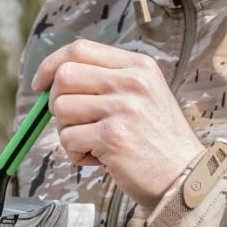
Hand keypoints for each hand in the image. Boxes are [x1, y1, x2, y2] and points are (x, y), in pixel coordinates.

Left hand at [31, 39, 205, 207]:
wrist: (186, 178)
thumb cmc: (159, 141)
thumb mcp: (145, 95)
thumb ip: (108, 81)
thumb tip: (54, 80)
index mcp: (139, 66)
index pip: (80, 49)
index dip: (51, 64)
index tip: (40, 83)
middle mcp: (131, 82)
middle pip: (64, 76)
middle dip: (56, 101)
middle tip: (73, 121)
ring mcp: (122, 108)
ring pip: (62, 109)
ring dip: (68, 131)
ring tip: (94, 144)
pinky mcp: (112, 137)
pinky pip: (69, 139)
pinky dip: (76, 153)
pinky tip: (100, 159)